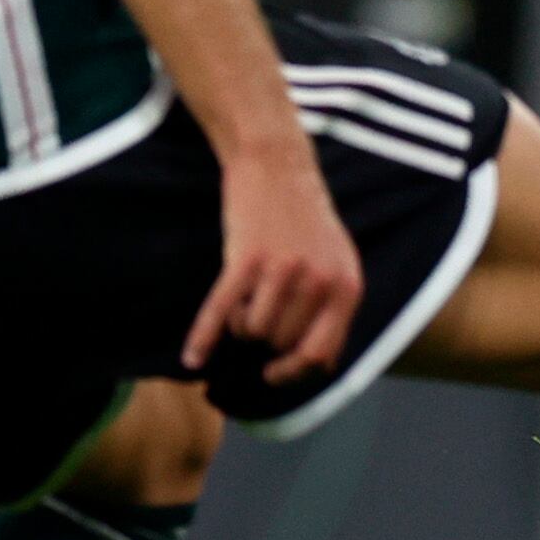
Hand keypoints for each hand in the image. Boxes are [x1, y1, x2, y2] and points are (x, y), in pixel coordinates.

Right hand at [189, 148, 361, 383]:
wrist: (277, 166)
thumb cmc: (305, 221)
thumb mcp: (337, 261)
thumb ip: (332, 308)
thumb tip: (320, 365)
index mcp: (347, 286)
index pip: (321, 354)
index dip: (293, 371)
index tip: (272, 374)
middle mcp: (320, 281)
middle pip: (280, 344)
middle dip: (262, 339)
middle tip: (255, 314)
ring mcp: (283, 269)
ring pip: (252, 331)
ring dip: (240, 324)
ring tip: (243, 298)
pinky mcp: (246, 258)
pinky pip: (221, 312)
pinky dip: (204, 337)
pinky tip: (192, 357)